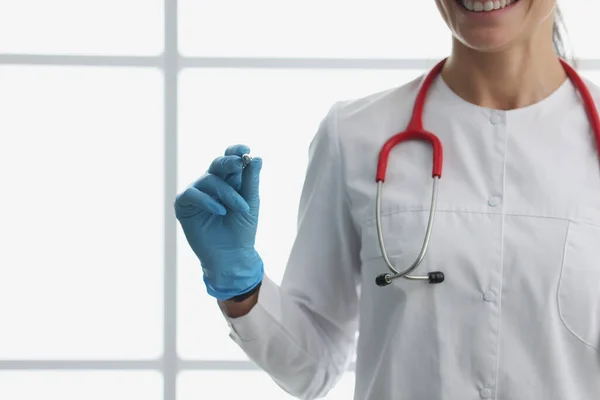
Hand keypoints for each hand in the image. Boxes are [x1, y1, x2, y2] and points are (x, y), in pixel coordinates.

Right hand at [174, 144, 263, 299]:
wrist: (232, 254)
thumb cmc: (242, 229)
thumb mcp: (250, 202)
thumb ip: (250, 181)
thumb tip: (255, 157)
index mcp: (229, 180)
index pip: (230, 158)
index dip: (235, 151)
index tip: (246, 150)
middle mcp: (212, 183)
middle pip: (218, 164)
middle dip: (229, 162)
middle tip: (240, 163)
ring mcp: (197, 193)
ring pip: (208, 180)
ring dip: (227, 193)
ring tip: (241, 208)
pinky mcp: (184, 205)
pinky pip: (192, 194)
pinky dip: (207, 201)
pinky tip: (220, 211)